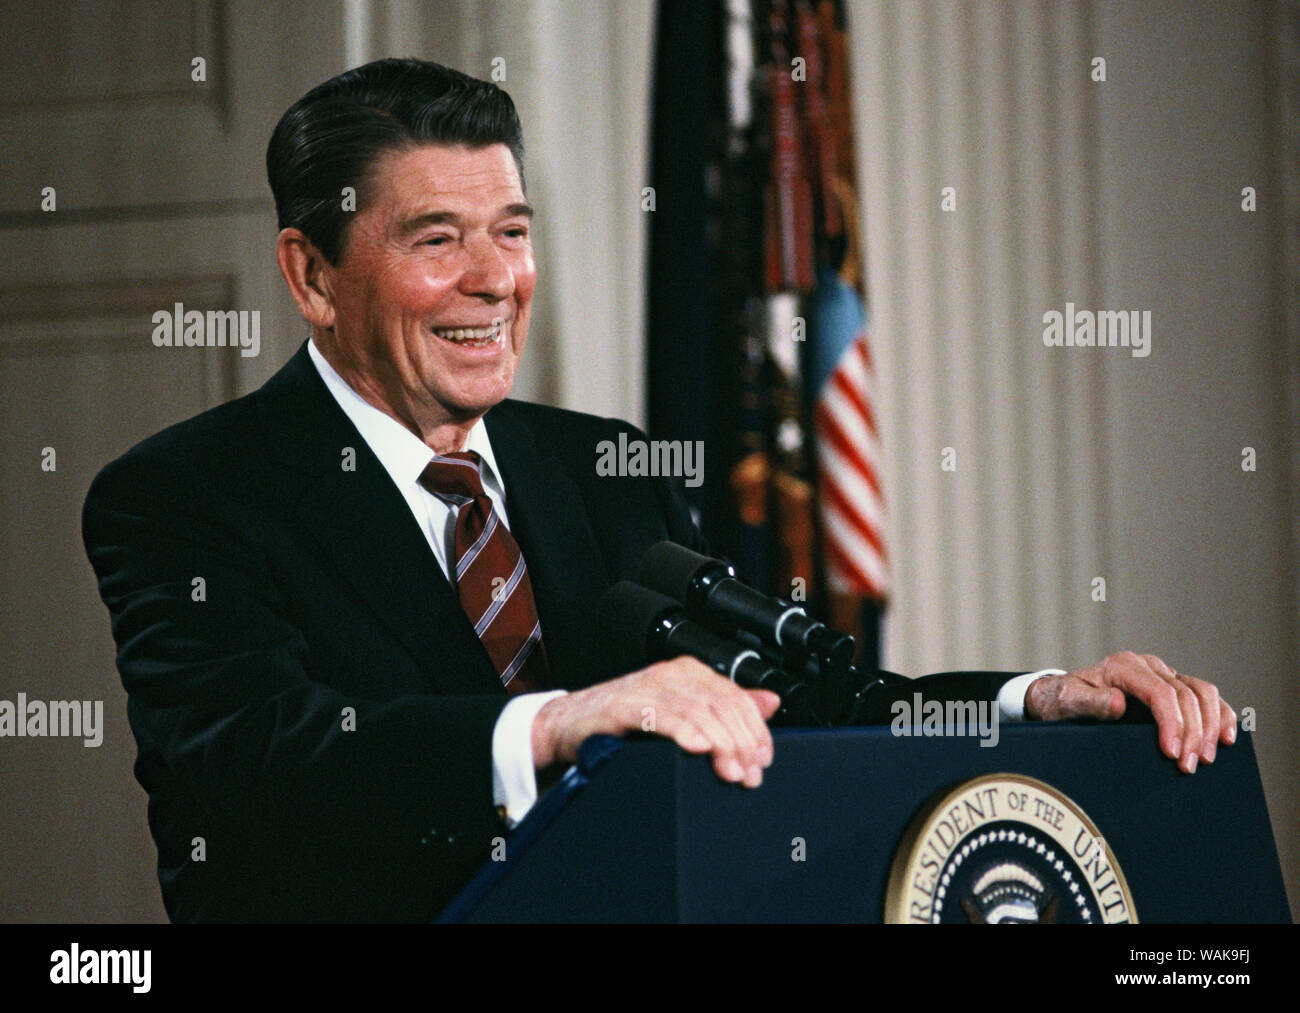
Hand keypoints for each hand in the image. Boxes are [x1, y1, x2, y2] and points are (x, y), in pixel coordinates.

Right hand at [532, 657, 781, 786]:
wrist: (570, 725)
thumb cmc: (624, 722)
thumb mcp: (682, 714)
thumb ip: (725, 708)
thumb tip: (771, 702)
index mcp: (691, 673)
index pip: (737, 697)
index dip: (756, 730)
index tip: (763, 761)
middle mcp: (673, 673)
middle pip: (723, 705)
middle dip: (742, 743)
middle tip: (749, 774)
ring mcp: (649, 686)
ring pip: (699, 711)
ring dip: (721, 743)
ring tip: (730, 772)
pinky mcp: (625, 704)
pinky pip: (662, 715)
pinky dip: (684, 731)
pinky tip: (697, 748)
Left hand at [1024, 651, 1235, 772]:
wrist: (1061, 695)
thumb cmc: (1064, 699)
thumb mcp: (1068, 700)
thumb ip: (1091, 702)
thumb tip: (1118, 704)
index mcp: (1124, 666)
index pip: (1161, 692)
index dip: (1172, 723)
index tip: (1172, 753)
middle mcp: (1148, 666)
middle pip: (1185, 695)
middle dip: (1193, 733)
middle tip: (1189, 766)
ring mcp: (1164, 674)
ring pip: (1203, 693)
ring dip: (1211, 726)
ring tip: (1207, 759)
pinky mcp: (1173, 686)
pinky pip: (1206, 696)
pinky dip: (1221, 714)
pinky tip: (1227, 737)